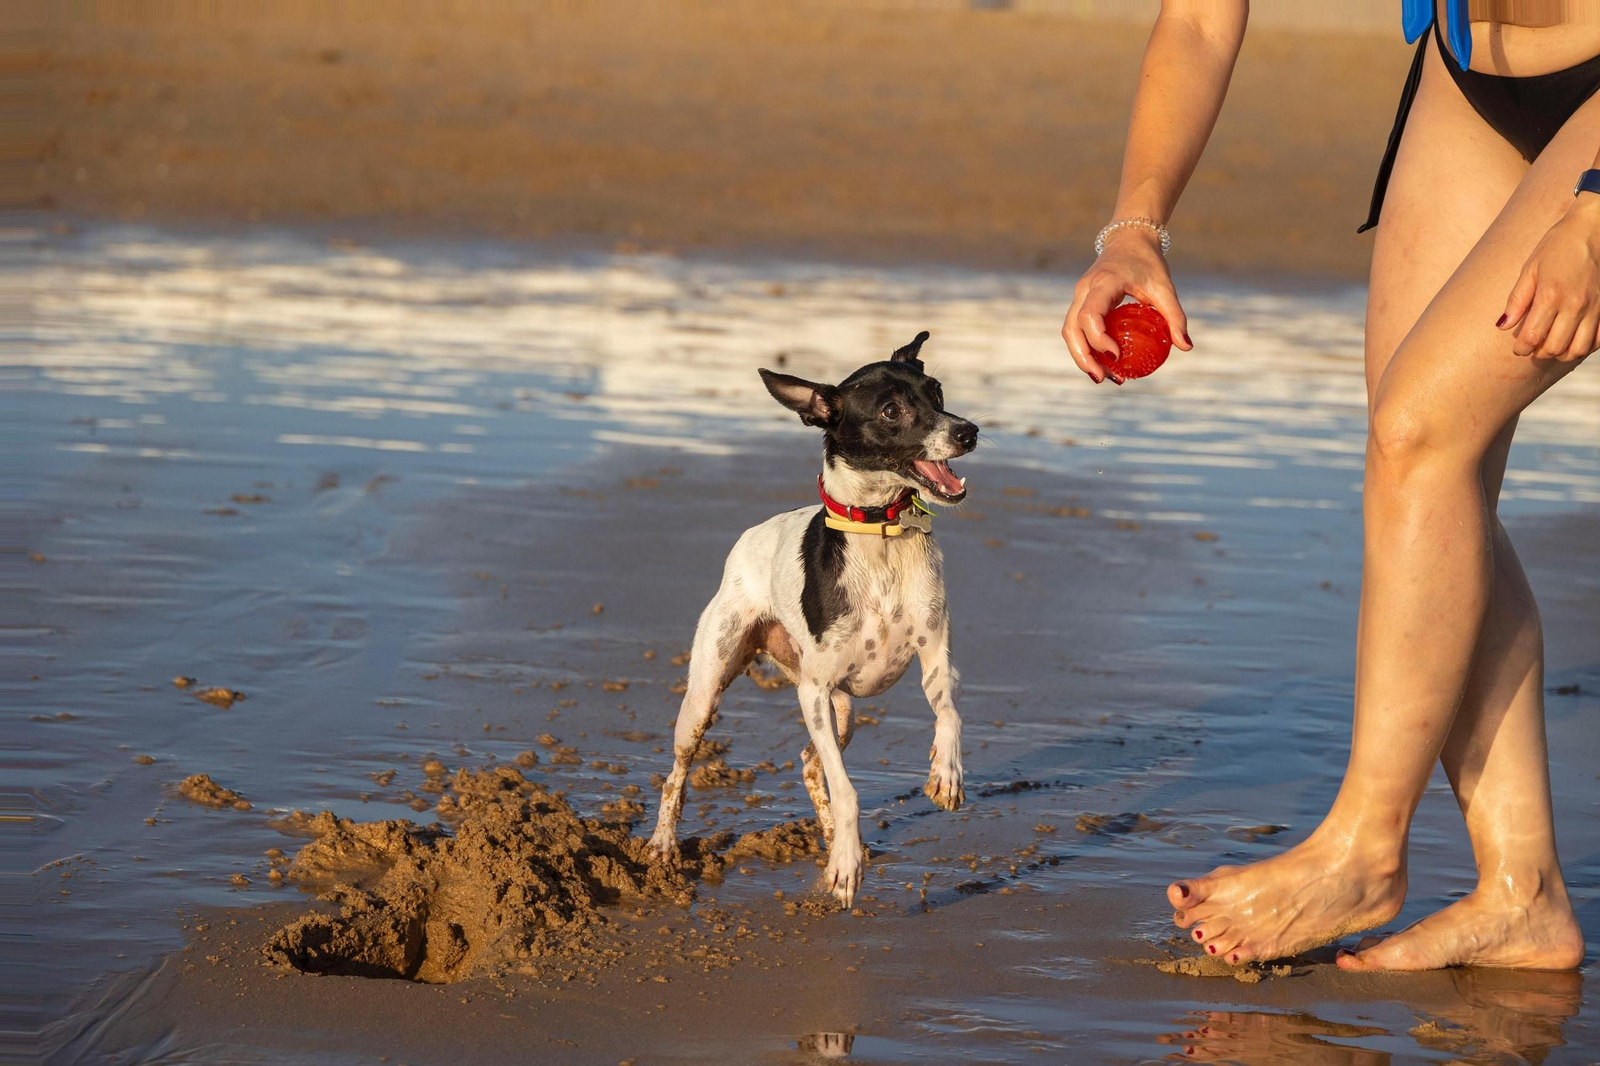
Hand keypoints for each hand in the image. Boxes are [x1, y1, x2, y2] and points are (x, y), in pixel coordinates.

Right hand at [1062, 227, 1192, 383]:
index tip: (1117, 356)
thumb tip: (1186, 347)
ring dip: (1082, 356)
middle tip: (1104, 378)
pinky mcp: (1080, 301)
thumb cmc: (1148, 262)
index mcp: (1103, 283)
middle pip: (1071, 329)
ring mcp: (1079, 295)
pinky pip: (1076, 328)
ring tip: (1104, 377)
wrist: (1129, 239)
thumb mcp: (1165, 287)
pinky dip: (1086, 347)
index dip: (1098, 339)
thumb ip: (1175, 316)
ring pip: (1069, 331)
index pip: (1089, 315)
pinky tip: (1104, 362)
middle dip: (1084, 357)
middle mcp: (1084, 290)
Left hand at [1498, 196, 1599, 361]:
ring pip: (1579, 348)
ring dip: (1562, 354)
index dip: (1521, 348)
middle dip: (1539, 354)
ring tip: (1552, 347)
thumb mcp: (1530, 269)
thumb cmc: (1558, 246)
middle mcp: (1574, 304)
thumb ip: (1517, 300)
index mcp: (1551, 295)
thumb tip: (1502, 326)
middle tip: (1533, 348)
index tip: (1517, 348)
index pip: (1532, 337)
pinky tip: (1574, 339)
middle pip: (1555, 347)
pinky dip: (1585, 346)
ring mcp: (1594, 307)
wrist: (1593, 229)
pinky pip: (1599, 339)